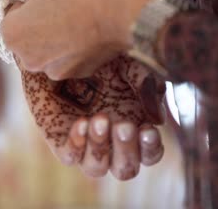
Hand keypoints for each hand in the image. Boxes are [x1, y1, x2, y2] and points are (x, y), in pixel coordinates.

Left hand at [3, 0, 156, 79]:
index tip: (40, 3)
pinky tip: (87, 36)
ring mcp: (53, 71)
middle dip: (38, 30)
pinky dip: (74, 52)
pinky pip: (68, 61)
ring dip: (56, 43)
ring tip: (76, 24)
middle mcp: (28, 60)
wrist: (122, 14)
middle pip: (28, 42)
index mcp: (13, 34)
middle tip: (59, 13)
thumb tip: (34, 3)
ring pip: (48, 54)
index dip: (24, 10)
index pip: (9, 21)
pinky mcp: (77, 76)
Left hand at [19, 55, 164, 179]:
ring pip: (96, 169)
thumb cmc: (100, 57)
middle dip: (126, 151)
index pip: (149, 154)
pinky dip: (77, 143)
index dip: (151, 148)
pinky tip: (81, 122)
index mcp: (133, 127)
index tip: (146, 129)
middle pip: (125, 170)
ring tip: (99, 119)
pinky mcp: (60, 139)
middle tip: (123, 125)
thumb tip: (157, 119)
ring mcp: (84, 142)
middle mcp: (110, 141)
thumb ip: (146, 85)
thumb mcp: (128, 64)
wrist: (61, 47)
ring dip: (101, 147)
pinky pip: (69, 157)